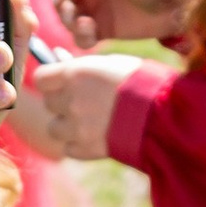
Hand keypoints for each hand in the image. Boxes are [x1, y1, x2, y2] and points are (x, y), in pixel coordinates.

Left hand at [24, 50, 138, 160]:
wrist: (165, 115)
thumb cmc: (142, 82)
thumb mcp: (112, 63)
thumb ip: (83, 65)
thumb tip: (59, 56)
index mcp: (75, 74)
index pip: (41, 78)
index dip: (50, 80)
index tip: (61, 82)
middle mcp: (70, 100)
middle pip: (49, 103)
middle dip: (62, 101)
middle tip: (83, 100)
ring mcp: (77, 127)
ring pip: (54, 128)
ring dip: (67, 125)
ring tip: (88, 121)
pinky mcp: (86, 149)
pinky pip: (69, 148)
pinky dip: (78, 144)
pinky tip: (96, 136)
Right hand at [55, 0, 195, 48]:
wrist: (184, 7)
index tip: (63, 0)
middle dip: (63, 7)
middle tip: (73, 16)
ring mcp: (98, 7)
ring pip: (70, 17)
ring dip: (71, 24)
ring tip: (87, 28)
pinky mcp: (105, 28)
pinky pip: (83, 35)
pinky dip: (82, 37)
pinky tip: (93, 37)